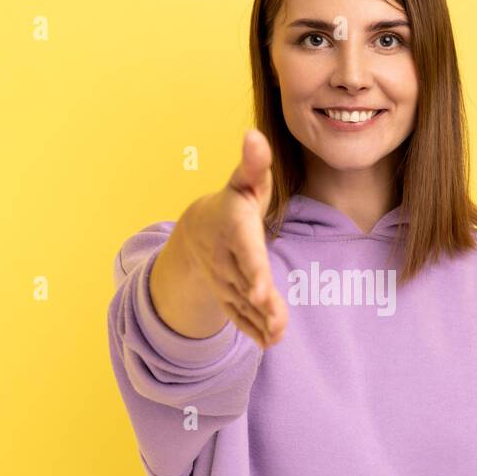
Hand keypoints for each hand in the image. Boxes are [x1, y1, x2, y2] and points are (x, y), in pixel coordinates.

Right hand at [173, 129, 287, 349]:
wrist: (197, 231)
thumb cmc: (232, 203)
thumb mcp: (243, 182)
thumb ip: (253, 163)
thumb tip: (255, 134)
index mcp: (233, 228)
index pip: (245, 251)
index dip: (252, 270)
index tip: (260, 289)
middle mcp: (225, 257)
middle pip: (245, 283)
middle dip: (261, 304)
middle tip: (278, 323)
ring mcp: (224, 280)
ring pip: (243, 303)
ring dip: (260, 321)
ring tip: (278, 335)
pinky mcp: (227, 295)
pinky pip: (239, 315)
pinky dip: (253, 329)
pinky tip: (272, 341)